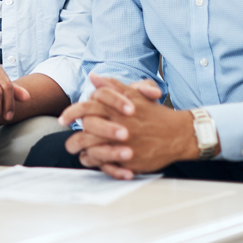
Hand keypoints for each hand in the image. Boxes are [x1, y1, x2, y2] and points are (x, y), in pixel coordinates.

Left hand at [59, 76, 195, 178]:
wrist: (180, 134)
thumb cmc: (154, 114)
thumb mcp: (134, 95)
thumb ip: (112, 86)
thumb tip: (93, 77)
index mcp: (116, 108)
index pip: (86, 107)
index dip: (71, 113)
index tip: (62, 119)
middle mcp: (118, 125)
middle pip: (85, 131)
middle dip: (74, 139)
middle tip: (70, 143)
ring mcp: (123, 144)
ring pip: (92, 150)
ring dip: (83, 153)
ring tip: (80, 154)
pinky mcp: (129, 160)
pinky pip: (106, 165)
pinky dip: (98, 164)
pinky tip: (96, 162)